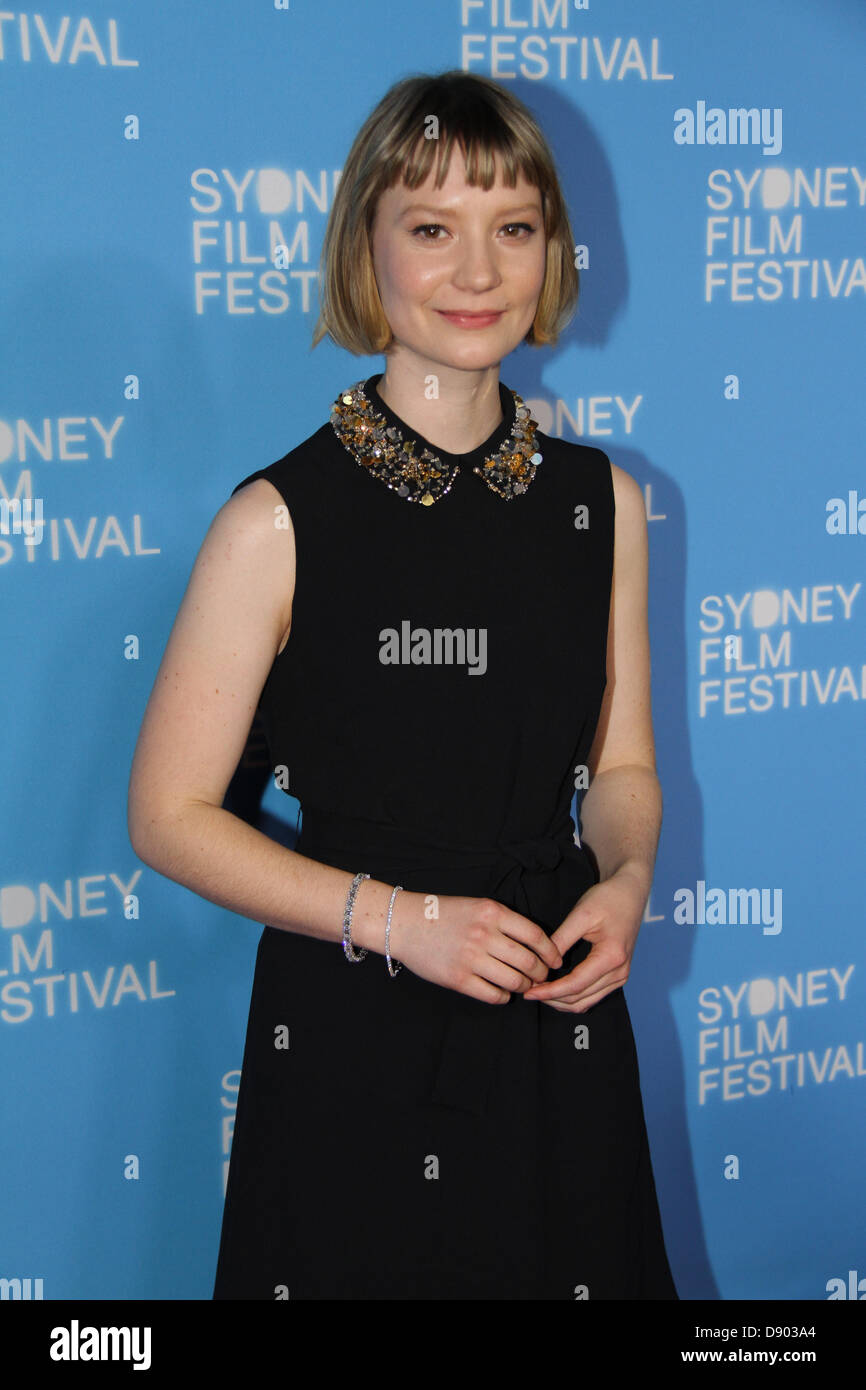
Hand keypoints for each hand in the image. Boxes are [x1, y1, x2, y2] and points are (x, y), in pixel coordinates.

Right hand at [391, 893, 562, 1004]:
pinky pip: (493, 995)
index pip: (535, 935)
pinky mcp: (459, 979)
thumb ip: (504, 921)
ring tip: (522, 985)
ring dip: (524, 987)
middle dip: (541, 973)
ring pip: (515, 981)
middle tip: (541, 977)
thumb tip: (535, 945)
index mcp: (492, 912)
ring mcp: (471, 958)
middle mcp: (484, 935)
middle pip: (529, 961)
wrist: (405, 924)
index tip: (556, 960)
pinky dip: (504, 997)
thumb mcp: (478, 906)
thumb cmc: (444, 914)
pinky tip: (502, 992)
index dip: (551, 951)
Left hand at [522, 867, 646, 1012]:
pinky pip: (593, 996)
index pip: (575, 985)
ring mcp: (620, 976)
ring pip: (586, 1002)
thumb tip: (543, 963)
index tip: (529, 992)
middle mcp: (619, 972)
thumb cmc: (607, 899)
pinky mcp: (617, 975)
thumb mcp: (581, 915)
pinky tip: (556, 990)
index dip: (550, 991)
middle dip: (552, 999)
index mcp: (611, 957)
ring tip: (539, 992)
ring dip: (561, 1002)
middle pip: (580, 998)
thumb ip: (561, 940)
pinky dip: (573, 997)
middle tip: (528, 991)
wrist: (630, 893)